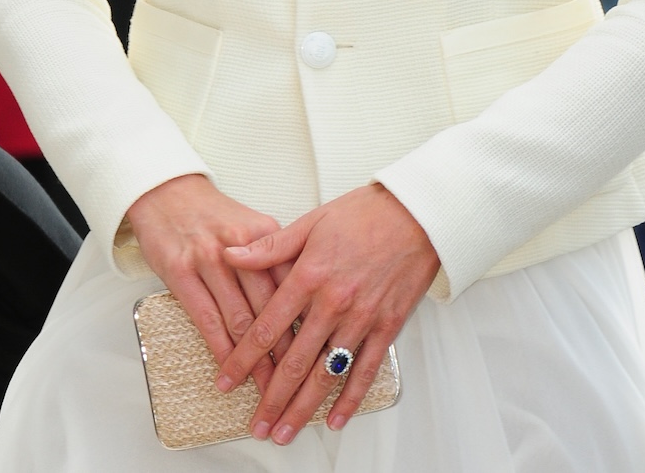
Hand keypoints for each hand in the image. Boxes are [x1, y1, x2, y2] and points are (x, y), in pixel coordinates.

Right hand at [126, 174, 294, 394]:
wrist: (166, 191)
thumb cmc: (211, 214)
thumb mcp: (251, 226)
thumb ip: (277, 257)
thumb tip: (304, 298)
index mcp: (264, 233)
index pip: (293, 286)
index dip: (308, 324)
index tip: (321, 353)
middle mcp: (240, 247)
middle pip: (271, 309)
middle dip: (287, 353)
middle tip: (300, 385)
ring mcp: (209, 259)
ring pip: (241, 320)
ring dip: (256, 362)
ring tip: (269, 390)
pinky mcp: (181, 272)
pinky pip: (207, 319)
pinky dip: (222, 351)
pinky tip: (230, 372)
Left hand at [217, 183, 439, 444]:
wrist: (417, 213)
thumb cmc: (364, 214)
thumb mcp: (311, 222)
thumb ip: (270, 247)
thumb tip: (231, 255)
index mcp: (309, 276)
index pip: (266, 328)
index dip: (243, 359)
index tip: (227, 381)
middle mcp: (333, 303)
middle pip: (294, 362)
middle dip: (271, 399)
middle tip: (255, 425)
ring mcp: (361, 318)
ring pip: (326, 374)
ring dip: (303, 408)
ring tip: (284, 432)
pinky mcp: (387, 326)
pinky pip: (365, 370)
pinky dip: (350, 399)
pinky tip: (334, 419)